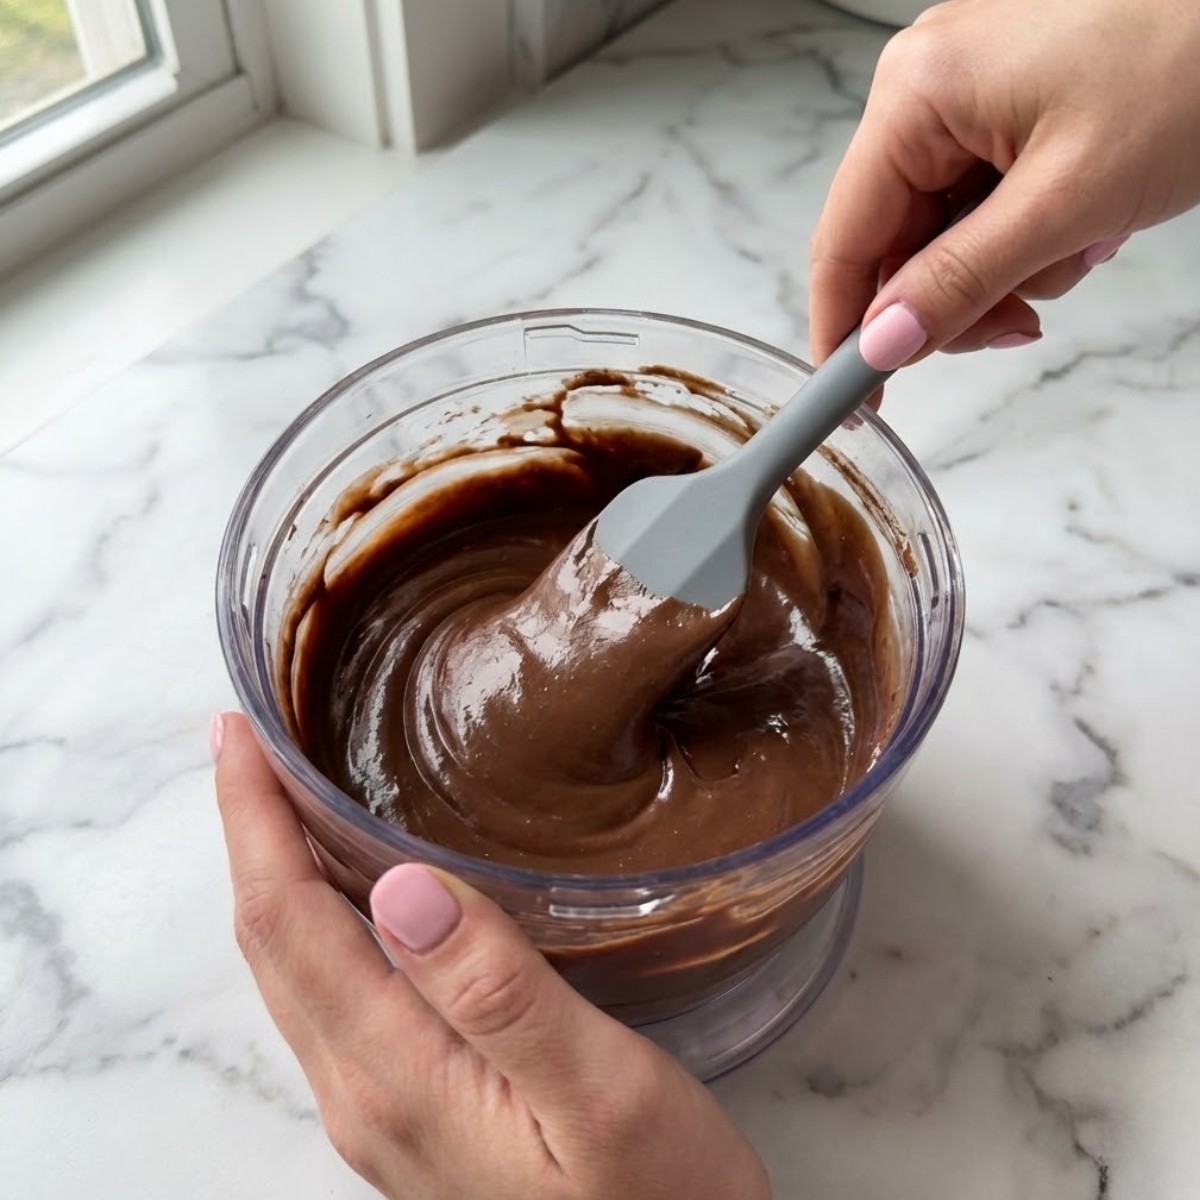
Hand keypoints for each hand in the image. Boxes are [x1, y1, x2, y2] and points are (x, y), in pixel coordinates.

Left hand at [211, 713, 770, 1199]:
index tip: (240, 735)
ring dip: (275, 876)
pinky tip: (353, 891)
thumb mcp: (601, 1091)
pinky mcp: (411, 1114)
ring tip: (286, 797)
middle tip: (253, 743)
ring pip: (295, 972)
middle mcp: (364, 1095)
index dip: (253, 823)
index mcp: (396, 1075)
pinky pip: (331, 997)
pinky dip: (315, 922)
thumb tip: (402, 889)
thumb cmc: (663, 1197)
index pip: (287, 924)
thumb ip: (499, 995)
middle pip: (272, 944)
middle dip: (249, 835)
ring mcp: (380, 1111)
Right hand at [810, 0, 1199, 371]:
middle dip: (956, 298)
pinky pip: (984, 205)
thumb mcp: (1066, 202)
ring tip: (1082, 247)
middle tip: (1015, 327)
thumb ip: (960, 282)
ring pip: (944, 234)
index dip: (843, 331)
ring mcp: (967, 94)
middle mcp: (926, 88)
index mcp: (917, 93)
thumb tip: (882, 346)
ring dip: (1005, 269)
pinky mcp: (1006, 106)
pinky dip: (1028, 235)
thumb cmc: (1191, 62)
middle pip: (897, 244)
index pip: (844, 241)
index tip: (854, 402)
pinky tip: (1085, 223)